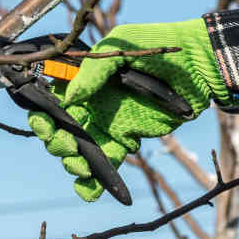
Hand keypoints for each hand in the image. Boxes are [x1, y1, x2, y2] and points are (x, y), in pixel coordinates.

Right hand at [28, 19, 228, 200]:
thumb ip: (93, 71)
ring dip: (72, 163)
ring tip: (81, 167)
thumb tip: (69, 98)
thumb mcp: (120, 47)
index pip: (50, 100)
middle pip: (59, 129)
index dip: (42, 114)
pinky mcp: (125, 140)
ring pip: (78, 151)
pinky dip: (95, 182)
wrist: (197, 66)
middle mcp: (90, 103)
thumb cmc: (156, 47)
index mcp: (82, 80)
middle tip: (68, 145)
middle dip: (56, 142)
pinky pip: (106, 163)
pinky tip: (90, 191)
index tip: (45, 121)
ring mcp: (106, 123)